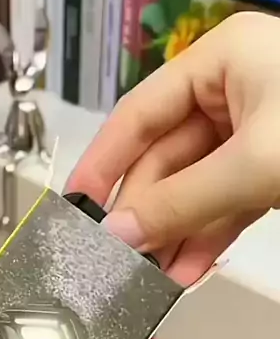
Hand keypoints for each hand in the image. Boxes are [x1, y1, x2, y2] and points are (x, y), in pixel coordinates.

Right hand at [67, 11, 279, 284]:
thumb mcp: (255, 164)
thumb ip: (183, 201)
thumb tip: (124, 232)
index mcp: (223, 62)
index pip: (141, 113)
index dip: (105, 160)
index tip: (78, 203)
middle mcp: (234, 94)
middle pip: (166, 159)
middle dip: (145, 213)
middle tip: (116, 255)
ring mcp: (255, 135)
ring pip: (195, 190)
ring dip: (173, 236)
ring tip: (148, 276)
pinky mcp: (273, 173)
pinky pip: (226, 207)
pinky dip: (206, 240)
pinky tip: (185, 271)